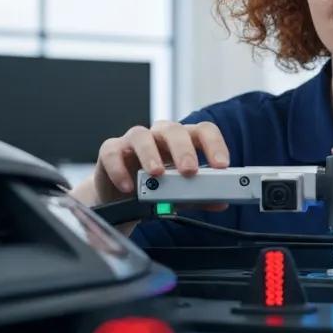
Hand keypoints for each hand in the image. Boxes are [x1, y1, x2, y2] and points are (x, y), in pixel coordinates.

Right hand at [93, 120, 230, 207]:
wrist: (120, 198)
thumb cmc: (154, 189)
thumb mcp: (181, 195)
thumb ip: (199, 197)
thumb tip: (221, 202)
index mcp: (182, 142)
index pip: (203, 131)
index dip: (214, 144)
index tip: (222, 165)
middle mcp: (159, 137)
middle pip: (173, 130)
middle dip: (183, 149)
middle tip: (190, 170)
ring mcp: (133, 142)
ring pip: (141, 135)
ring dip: (150, 154)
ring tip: (157, 174)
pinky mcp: (110, 152)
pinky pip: (112, 152)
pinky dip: (119, 169)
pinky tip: (128, 187)